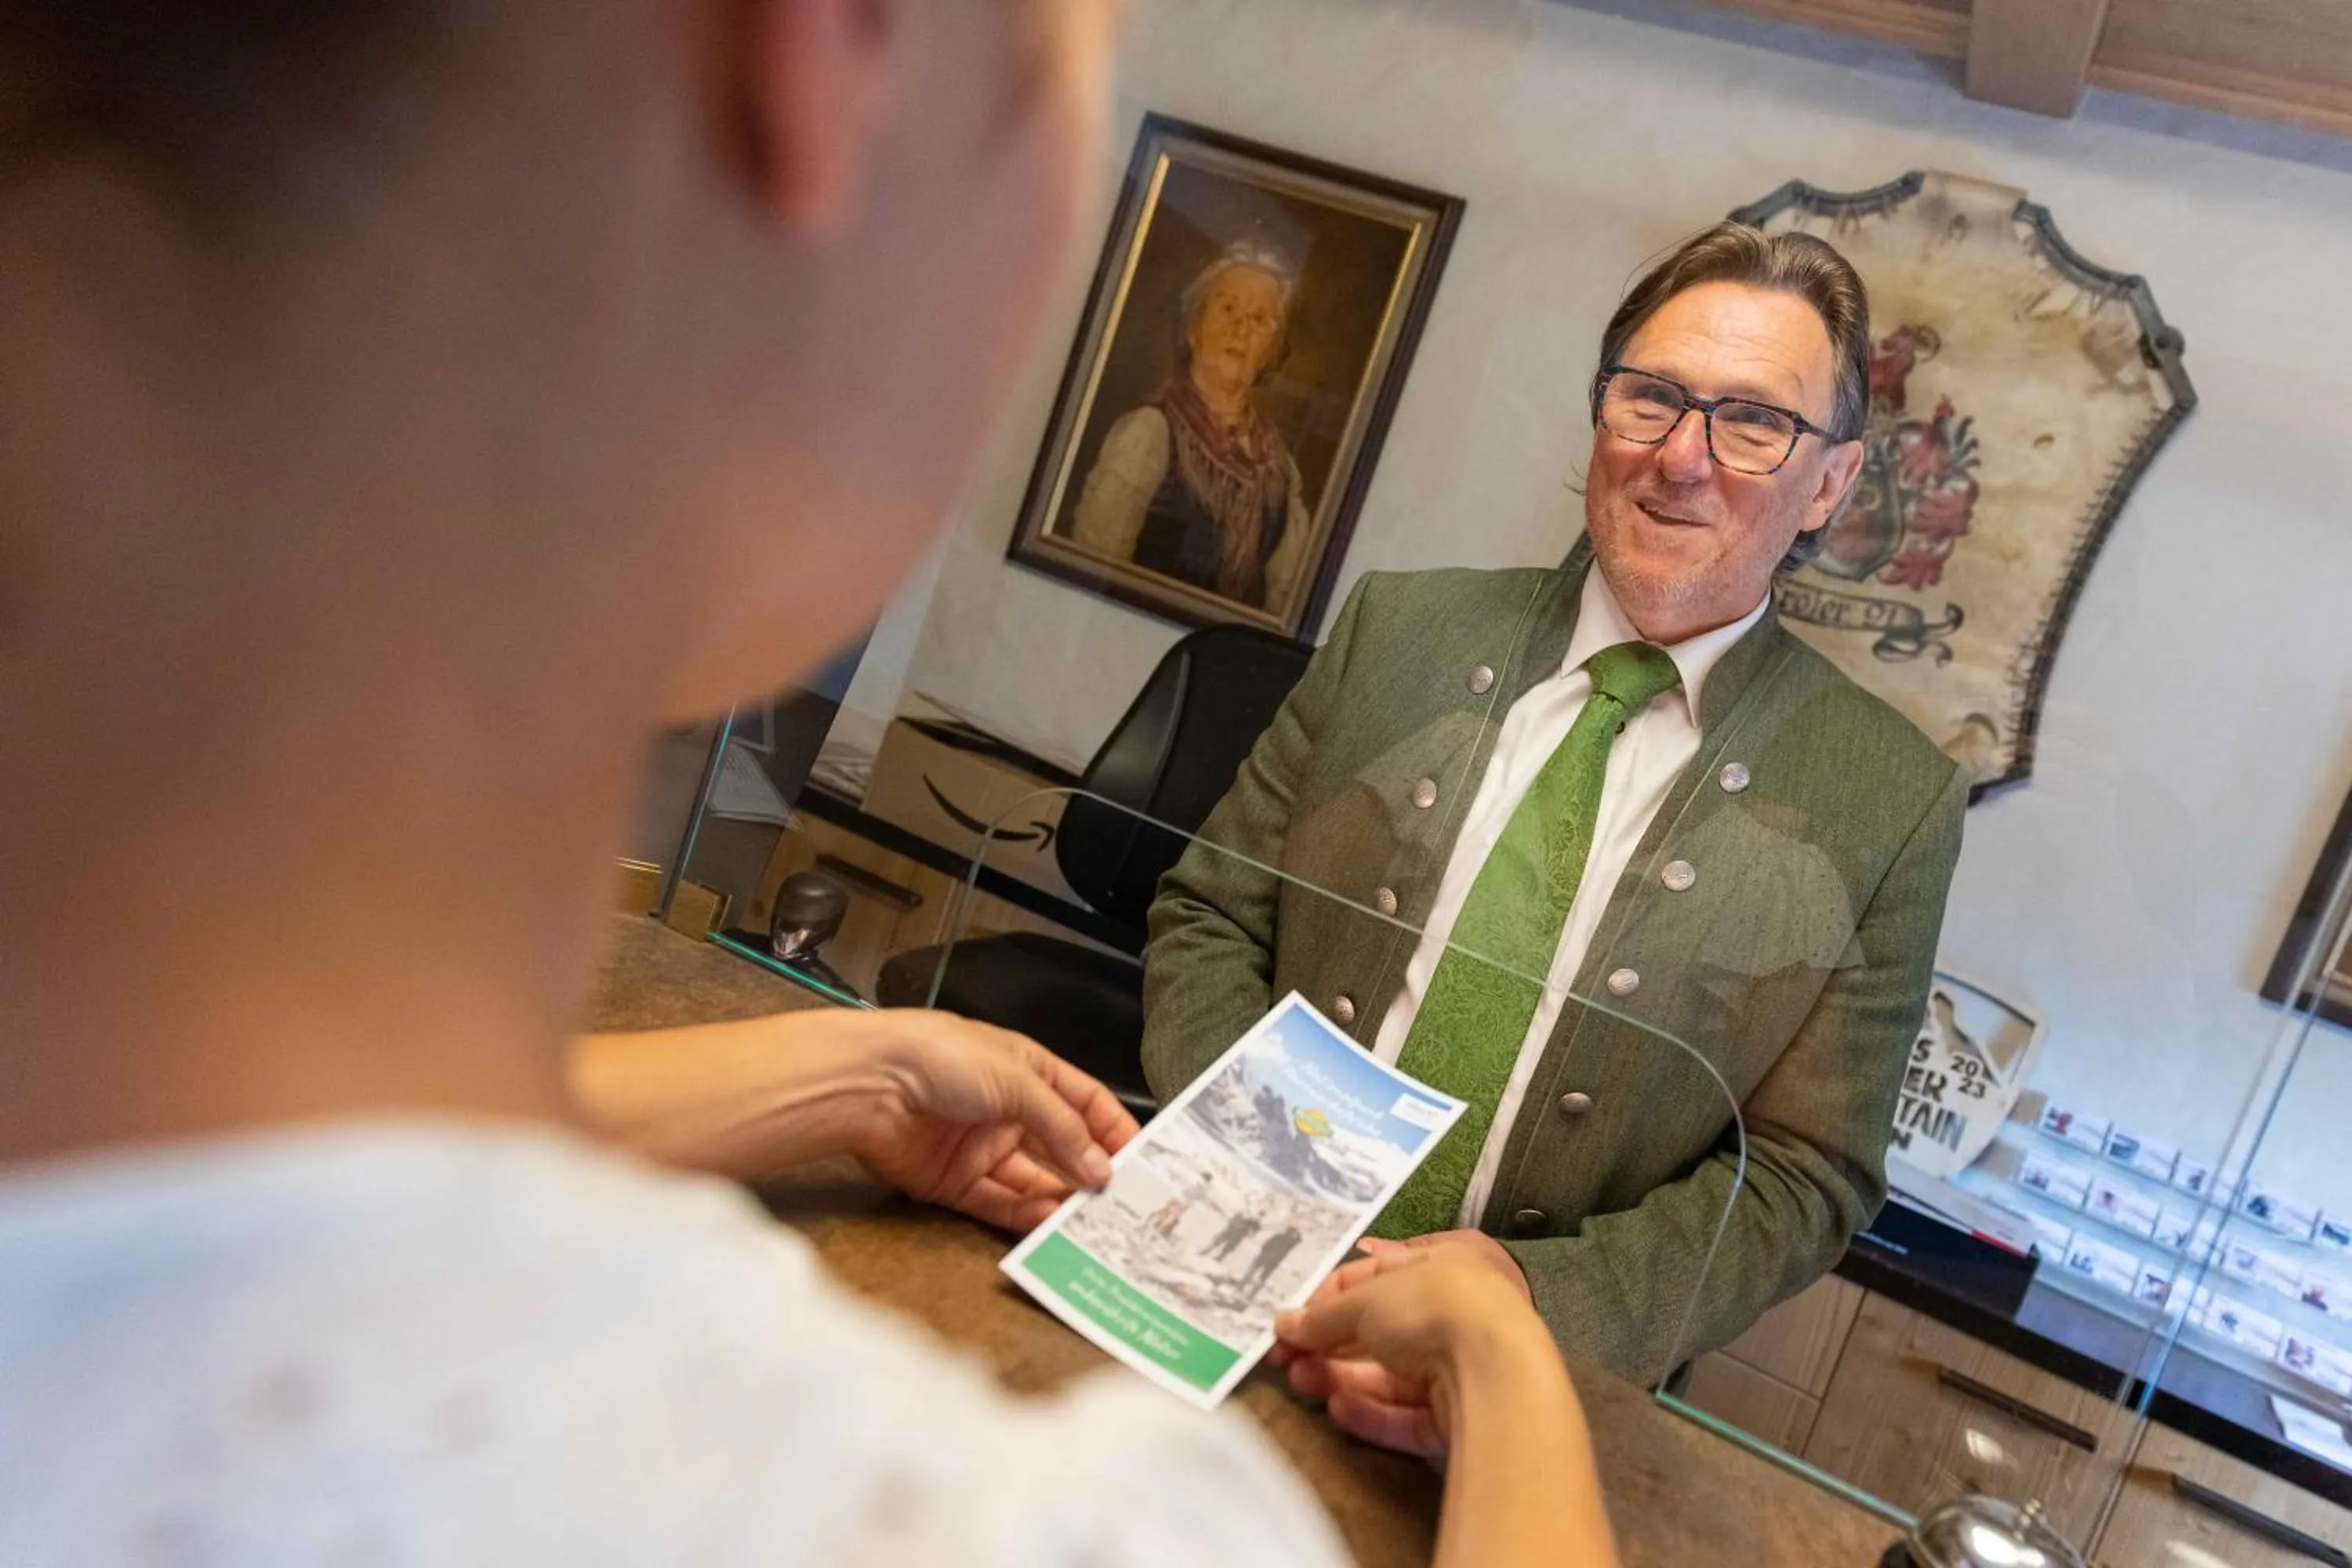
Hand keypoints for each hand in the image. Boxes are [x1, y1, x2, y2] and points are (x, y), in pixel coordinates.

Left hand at [848, 1010, 1138, 1232]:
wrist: (868, 1084)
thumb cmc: (941, 1057)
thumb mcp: (1018, 1080)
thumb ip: (1062, 1128)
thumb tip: (1102, 1168)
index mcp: (1030, 1071)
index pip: (1085, 1103)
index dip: (1114, 1130)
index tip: (1142, 1162)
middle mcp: (1010, 1111)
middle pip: (1062, 1149)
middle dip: (1092, 1175)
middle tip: (1125, 1206)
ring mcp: (983, 1148)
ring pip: (1035, 1182)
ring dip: (1062, 1202)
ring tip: (1093, 1225)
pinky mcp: (956, 1183)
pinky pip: (1000, 1204)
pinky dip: (1026, 1217)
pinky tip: (1051, 1227)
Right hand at [1273, 1242, 1549, 1459]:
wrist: (1495, 1369)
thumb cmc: (1432, 1307)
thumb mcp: (1366, 1299)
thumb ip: (1322, 1315)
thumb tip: (1283, 1324)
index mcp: (1438, 1266)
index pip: (1373, 1277)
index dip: (1327, 1297)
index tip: (1289, 1319)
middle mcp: (1451, 1314)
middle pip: (1378, 1332)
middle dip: (1328, 1344)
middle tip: (1284, 1358)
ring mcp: (1457, 1367)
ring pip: (1388, 1375)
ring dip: (1340, 1377)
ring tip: (1301, 1381)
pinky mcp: (1457, 1415)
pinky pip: (1405, 1413)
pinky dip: (1370, 1411)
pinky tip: (1336, 1407)